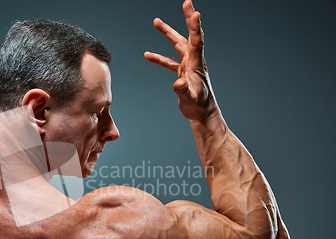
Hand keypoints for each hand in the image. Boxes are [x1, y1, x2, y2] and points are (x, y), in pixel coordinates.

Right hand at [145, 0, 218, 121]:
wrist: (202, 114)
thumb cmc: (198, 107)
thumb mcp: (190, 100)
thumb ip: (183, 91)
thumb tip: (178, 82)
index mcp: (197, 65)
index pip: (196, 41)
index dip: (195, 27)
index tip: (194, 12)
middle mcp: (194, 61)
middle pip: (189, 36)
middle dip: (187, 19)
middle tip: (187, 2)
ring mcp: (188, 66)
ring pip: (178, 45)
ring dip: (168, 33)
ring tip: (156, 22)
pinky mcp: (182, 72)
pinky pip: (169, 62)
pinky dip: (159, 58)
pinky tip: (148, 54)